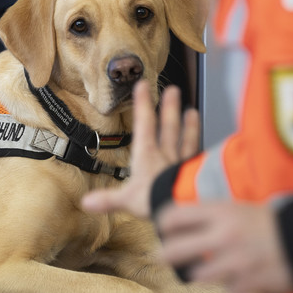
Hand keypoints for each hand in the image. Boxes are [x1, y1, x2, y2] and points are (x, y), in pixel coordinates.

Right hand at [81, 80, 199, 217]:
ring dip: (189, 126)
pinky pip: (198, 158)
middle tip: (173, 90)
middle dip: (170, 108)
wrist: (183, 206)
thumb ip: (108, 199)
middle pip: (169, 127)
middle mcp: (166, 155)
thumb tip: (87, 201)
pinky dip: (201, 152)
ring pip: (186, 140)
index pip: (144, 124)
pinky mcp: (195, 174)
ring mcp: (182, 163)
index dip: (143, 104)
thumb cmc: (155, 201)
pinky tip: (206, 149)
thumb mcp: (127, 200)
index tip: (143, 85)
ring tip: (193, 111)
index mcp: (147, 155)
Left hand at [157, 201, 292, 292]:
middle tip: (161, 256)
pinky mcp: (246, 284)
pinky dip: (230, 285)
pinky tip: (242, 275)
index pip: (174, 215)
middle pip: (173, 248)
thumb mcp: (240, 208)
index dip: (164, 223)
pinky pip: (225, 289)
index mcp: (221, 211)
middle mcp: (222, 235)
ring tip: (212, 267)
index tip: (166, 229)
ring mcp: (233, 262)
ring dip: (200, 273)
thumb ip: (211, 215)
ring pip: (195, 275)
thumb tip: (181, 224)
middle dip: (164, 254)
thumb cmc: (274, 222)